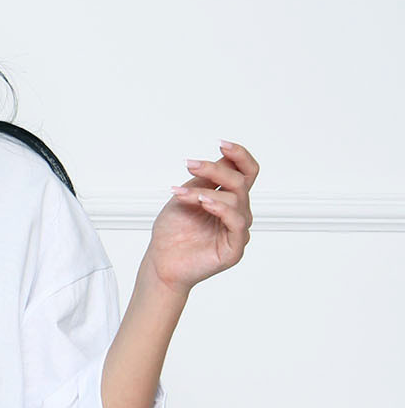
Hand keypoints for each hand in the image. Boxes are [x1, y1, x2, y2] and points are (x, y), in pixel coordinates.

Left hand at [146, 141, 258, 292]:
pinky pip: (236, 222)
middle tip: (191, 165)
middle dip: (215, 170)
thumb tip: (224, 157)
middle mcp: (236, 213)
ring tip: (184, 194)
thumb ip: (206, 178)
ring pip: (236, 199)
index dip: (239, 156)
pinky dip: (220, 208)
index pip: (246, 172)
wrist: (160, 263)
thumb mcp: (187, 195)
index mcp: (228, 199)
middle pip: (240, 182)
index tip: (221, 144)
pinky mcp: (234, 249)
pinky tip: (203, 203)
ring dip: (207, 191)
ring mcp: (237, 231)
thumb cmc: (172, 232)